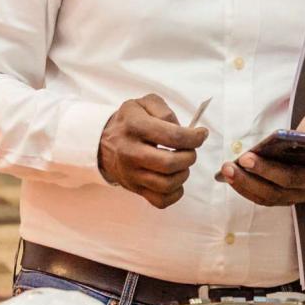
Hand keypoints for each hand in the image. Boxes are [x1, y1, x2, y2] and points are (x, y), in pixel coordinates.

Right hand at [98, 95, 207, 209]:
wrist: (103, 142)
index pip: (173, 137)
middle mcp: (130, 152)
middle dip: (189, 157)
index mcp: (134, 127)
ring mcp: (131, 174)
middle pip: (170, 163)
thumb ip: (164, 110)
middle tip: (189, 151)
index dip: (194, 137)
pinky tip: (175, 179)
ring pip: (167, 184)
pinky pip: (161, 201)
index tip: (201, 135)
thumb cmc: (130, 121)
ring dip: (183, 174)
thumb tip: (183, 128)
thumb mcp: (143, 104)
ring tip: (182, 164)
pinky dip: (175, 193)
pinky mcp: (135, 188)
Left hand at [218, 100, 304, 206]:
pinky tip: (229, 175)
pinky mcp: (283, 199)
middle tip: (245, 158)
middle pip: (292, 180)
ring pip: (273, 194)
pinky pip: (262, 198)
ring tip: (229, 167)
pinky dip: (244, 188)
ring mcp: (299, 194)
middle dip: (267, 170)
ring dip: (249, 182)